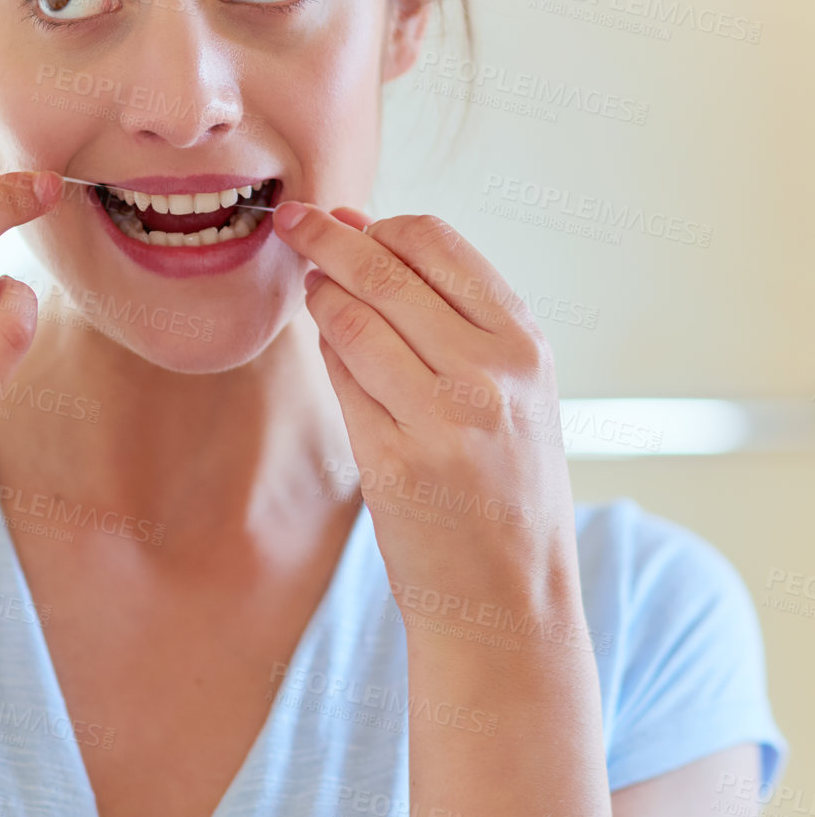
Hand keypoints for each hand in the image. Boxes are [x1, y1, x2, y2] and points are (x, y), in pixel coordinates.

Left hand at [273, 201, 583, 643]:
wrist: (511, 599)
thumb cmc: (508, 489)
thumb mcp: (517, 393)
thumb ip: (458, 320)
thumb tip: (369, 235)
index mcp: (525, 346)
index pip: (439, 244)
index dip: (381, 224)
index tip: (348, 218)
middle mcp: (490, 374)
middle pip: (386, 271)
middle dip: (326, 236)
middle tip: (291, 219)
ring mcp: (441, 419)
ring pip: (353, 320)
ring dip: (320, 293)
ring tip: (311, 286)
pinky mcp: (393, 462)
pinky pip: (341, 380)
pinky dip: (327, 352)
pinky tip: (327, 345)